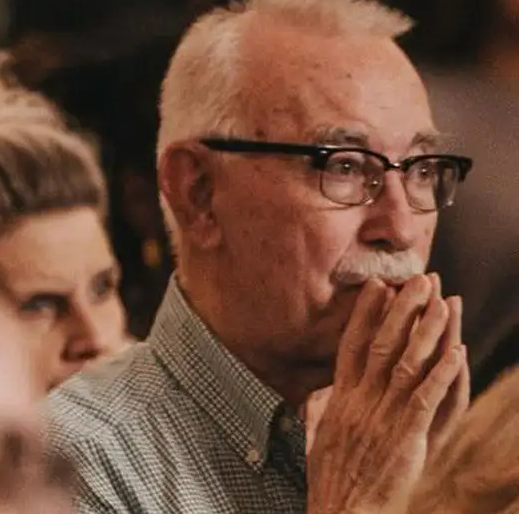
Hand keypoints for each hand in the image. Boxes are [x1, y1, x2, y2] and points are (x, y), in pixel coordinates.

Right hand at [306, 275, 466, 513]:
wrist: (342, 510)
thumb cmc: (333, 481)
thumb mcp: (319, 439)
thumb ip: (322, 413)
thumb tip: (313, 395)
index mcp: (340, 400)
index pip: (351, 346)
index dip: (365, 315)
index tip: (377, 287)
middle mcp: (359, 402)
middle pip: (380, 345)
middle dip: (401, 310)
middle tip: (418, 280)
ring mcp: (381, 417)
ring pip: (405, 364)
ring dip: (427, 332)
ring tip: (443, 303)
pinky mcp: (403, 436)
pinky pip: (425, 398)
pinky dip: (442, 373)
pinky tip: (457, 352)